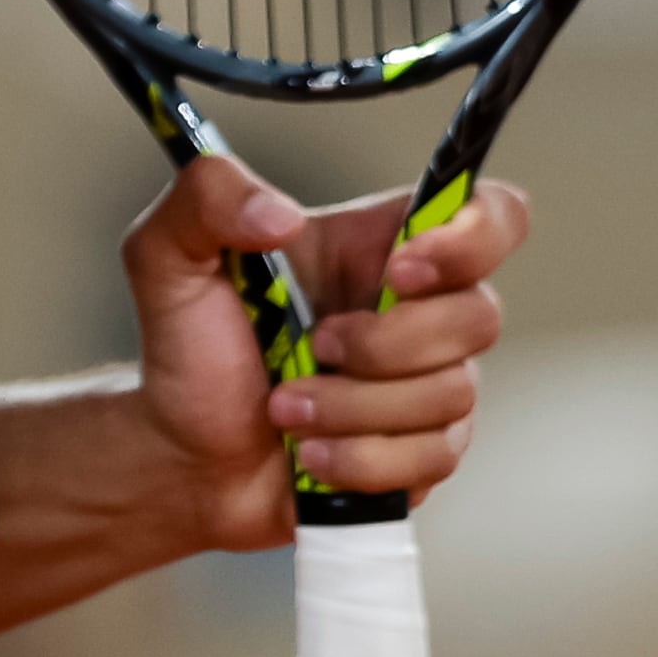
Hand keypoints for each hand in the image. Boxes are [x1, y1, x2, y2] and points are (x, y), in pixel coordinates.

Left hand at [120, 156, 529, 547]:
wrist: (181, 456)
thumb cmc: (188, 349)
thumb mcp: (168, 253)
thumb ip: (207, 197)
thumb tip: (280, 214)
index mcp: (378, 246)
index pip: (490, 215)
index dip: (470, 237)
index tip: (398, 272)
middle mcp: (419, 311)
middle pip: (479, 315)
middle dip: (383, 345)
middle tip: (310, 348)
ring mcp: (429, 385)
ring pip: (452, 393)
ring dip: (353, 408)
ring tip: (286, 410)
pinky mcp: (424, 452)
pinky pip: (434, 458)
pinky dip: (360, 459)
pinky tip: (311, 456)